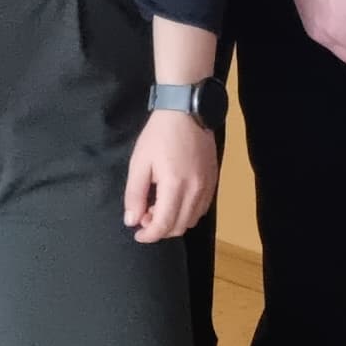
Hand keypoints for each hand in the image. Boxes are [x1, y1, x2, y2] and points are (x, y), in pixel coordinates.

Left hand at [121, 110, 218, 241]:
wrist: (186, 110)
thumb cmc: (159, 134)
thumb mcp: (139, 163)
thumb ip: (135, 195)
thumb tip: (132, 221)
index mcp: (174, 185)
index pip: (164, 225)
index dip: (149, 236)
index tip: (137, 234)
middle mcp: (195, 190)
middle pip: (179, 227)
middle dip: (160, 229)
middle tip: (145, 216)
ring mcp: (208, 185)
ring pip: (192, 220)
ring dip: (174, 221)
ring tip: (159, 207)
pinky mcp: (214, 180)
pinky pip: (202, 208)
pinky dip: (187, 212)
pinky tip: (176, 200)